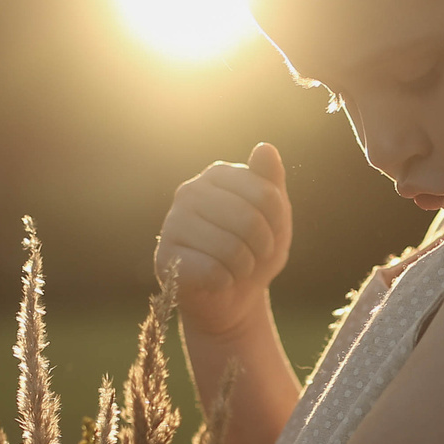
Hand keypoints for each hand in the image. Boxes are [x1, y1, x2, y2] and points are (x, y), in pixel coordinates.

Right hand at [154, 143, 291, 339]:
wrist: (233, 295)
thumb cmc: (255, 249)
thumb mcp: (274, 216)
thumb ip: (271, 181)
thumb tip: (265, 147)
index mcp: (218, 175)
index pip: (266, 194)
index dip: (278, 223)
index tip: (272, 233)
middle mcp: (189, 192)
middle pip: (248, 220)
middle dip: (262, 247)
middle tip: (256, 255)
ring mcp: (173, 223)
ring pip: (230, 248)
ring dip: (245, 267)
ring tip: (238, 267)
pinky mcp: (165, 257)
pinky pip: (212, 271)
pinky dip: (225, 282)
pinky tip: (218, 280)